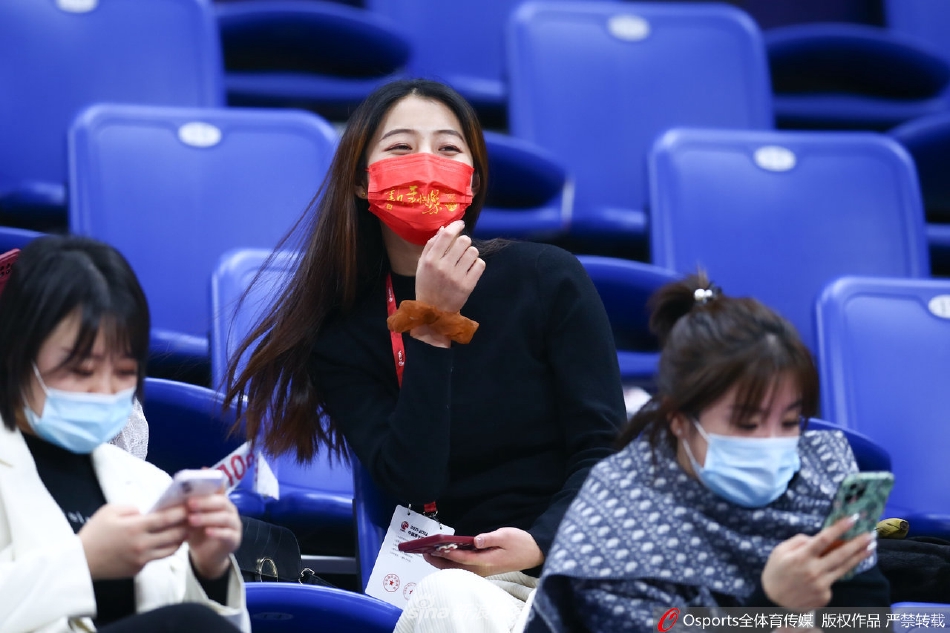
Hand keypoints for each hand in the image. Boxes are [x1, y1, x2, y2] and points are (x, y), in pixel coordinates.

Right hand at [79, 504, 187, 579]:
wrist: (80, 561)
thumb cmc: (94, 533)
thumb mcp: (110, 511)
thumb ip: (132, 508)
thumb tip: (147, 512)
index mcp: (135, 528)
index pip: (166, 519)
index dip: (181, 512)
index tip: (190, 506)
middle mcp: (142, 545)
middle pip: (174, 535)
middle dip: (187, 525)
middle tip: (195, 518)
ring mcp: (141, 559)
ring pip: (170, 549)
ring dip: (180, 539)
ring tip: (186, 530)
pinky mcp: (138, 569)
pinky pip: (157, 558)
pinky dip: (165, 549)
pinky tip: (168, 542)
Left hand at [185, 491, 241, 579]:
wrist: (206, 555)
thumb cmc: (198, 533)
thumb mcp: (192, 519)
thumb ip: (190, 509)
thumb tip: (176, 498)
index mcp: (221, 502)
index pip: (219, 489)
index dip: (208, 488)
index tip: (192, 489)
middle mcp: (231, 510)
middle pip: (222, 502)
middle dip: (205, 502)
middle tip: (189, 504)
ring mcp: (235, 524)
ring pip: (225, 517)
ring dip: (208, 517)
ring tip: (192, 520)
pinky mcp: (235, 539)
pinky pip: (228, 534)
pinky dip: (218, 532)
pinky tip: (207, 532)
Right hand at [413, 220, 484, 346]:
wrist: (434, 311)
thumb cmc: (427, 285)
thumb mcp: (422, 265)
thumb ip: (431, 246)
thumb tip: (444, 229)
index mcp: (430, 260)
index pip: (446, 235)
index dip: (456, 226)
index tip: (461, 224)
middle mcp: (443, 267)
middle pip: (464, 241)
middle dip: (464, 242)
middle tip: (461, 248)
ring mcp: (456, 277)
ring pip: (473, 252)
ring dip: (471, 253)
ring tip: (465, 260)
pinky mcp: (468, 286)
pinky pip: (480, 265)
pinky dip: (477, 264)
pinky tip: (470, 268)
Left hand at [423, 528, 543, 577]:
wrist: (533, 553)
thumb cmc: (520, 543)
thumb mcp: (506, 535)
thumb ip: (489, 538)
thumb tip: (475, 540)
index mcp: (487, 561)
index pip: (463, 558)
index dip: (448, 553)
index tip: (435, 548)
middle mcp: (483, 568)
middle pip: (456, 567)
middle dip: (439, 561)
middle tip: (424, 552)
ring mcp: (483, 570)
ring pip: (458, 569)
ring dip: (443, 563)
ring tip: (429, 554)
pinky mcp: (484, 568)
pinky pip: (464, 568)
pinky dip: (452, 563)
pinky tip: (445, 557)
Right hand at [761, 515, 875, 609]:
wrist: (774, 603)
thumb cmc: (775, 573)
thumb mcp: (779, 552)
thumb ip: (798, 542)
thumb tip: (816, 538)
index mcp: (801, 557)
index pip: (824, 539)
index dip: (838, 528)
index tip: (851, 519)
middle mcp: (814, 571)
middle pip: (840, 554)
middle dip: (857, 543)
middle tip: (871, 534)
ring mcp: (821, 585)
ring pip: (844, 568)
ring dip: (859, 556)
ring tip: (871, 547)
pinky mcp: (825, 596)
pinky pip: (833, 580)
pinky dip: (835, 572)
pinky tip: (833, 569)